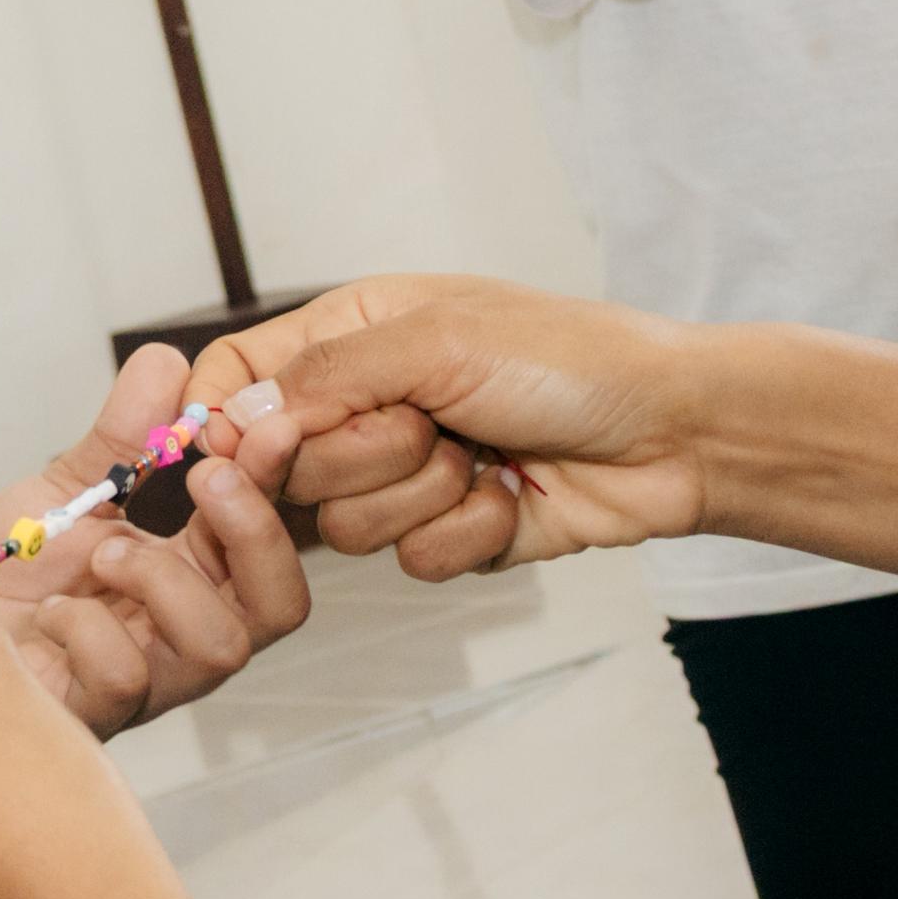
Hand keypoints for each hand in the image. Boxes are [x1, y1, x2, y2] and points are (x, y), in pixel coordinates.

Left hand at [0, 345, 313, 733]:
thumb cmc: (7, 569)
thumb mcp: (67, 488)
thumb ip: (122, 434)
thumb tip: (168, 362)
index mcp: (192, 576)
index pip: (269, 538)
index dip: (276, 481)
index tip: (259, 423)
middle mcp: (182, 634)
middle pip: (280, 605)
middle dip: (254, 530)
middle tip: (203, 476)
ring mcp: (144, 681)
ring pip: (218, 647)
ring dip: (164, 580)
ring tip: (103, 552)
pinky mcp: (90, 713)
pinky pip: (125, 679)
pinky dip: (90, 630)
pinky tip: (53, 613)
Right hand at [194, 276, 711, 579]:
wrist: (675, 433)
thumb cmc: (570, 358)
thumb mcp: (436, 341)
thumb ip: (324, 379)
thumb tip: (232, 419)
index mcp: (351, 336)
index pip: (240, 377)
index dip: (222, 421)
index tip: (230, 453)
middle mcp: (369, 405)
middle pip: (286, 468)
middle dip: (365, 455)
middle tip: (432, 423)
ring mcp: (407, 474)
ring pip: (346, 527)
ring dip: (425, 496)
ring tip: (485, 455)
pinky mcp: (450, 531)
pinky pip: (412, 561)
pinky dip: (468, 533)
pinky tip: (514, 495)